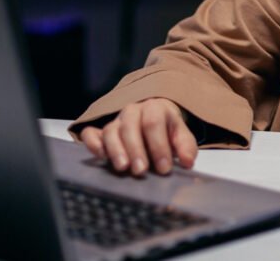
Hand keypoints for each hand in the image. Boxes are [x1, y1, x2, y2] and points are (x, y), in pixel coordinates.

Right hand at [80, 97, 197, 175]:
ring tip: (122, 168)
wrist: (153, 119)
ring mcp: (115, 121)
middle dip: (136, 150)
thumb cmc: (167, 131)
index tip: (164, 168)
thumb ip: (186, 147)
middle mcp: (132, 111)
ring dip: (116, 150)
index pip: (154, 123)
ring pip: (111, 130)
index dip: (159, 146)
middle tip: (141, 171)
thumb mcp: (181, 136)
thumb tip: (188, 162)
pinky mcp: (101, 131)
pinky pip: (91, 133)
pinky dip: (93, 144)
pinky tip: (101, 157)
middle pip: (131, 126)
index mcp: (154, 108)